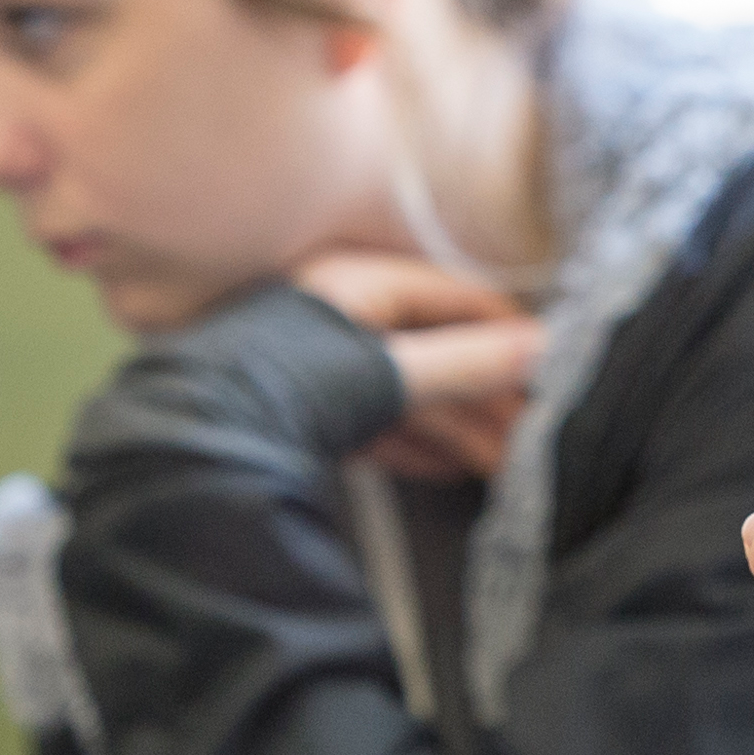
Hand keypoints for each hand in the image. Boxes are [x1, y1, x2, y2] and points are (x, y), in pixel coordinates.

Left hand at [292, 250, 542, 478]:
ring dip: (461, 429)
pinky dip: (416, 447)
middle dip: (489, 396)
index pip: (457, 296)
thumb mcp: (391, 370)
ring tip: (508, 465)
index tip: (557, 365)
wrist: (196, 441)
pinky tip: (451, 472)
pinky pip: (376, 424)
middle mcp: (343, 317)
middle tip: (539, 433)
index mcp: (361, 283)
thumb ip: (469, 362)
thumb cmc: (294, 384)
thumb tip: (545, 348)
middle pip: (437, 351)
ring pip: (410, 394)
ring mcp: (323, 368)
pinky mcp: (308, 416)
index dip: (510, 331)